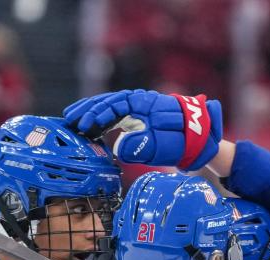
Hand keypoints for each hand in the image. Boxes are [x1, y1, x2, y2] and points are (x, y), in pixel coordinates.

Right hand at [63, 89, 222, 170]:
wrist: (200, 139)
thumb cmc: (182, 142)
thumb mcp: (163, 146)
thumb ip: (141, 146)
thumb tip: (118, 147)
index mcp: (146, 105)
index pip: (117, 104)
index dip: (100, 114)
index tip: (87, 124)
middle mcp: (140, 103)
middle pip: (109, 101)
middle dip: (88, 109)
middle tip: (70, 119)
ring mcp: (138, 109)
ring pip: (110, 105)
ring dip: (91, 111)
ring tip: (72, 119)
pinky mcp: (137, 117)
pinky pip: (115, 114)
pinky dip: (100, 118)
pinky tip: (88, 125)